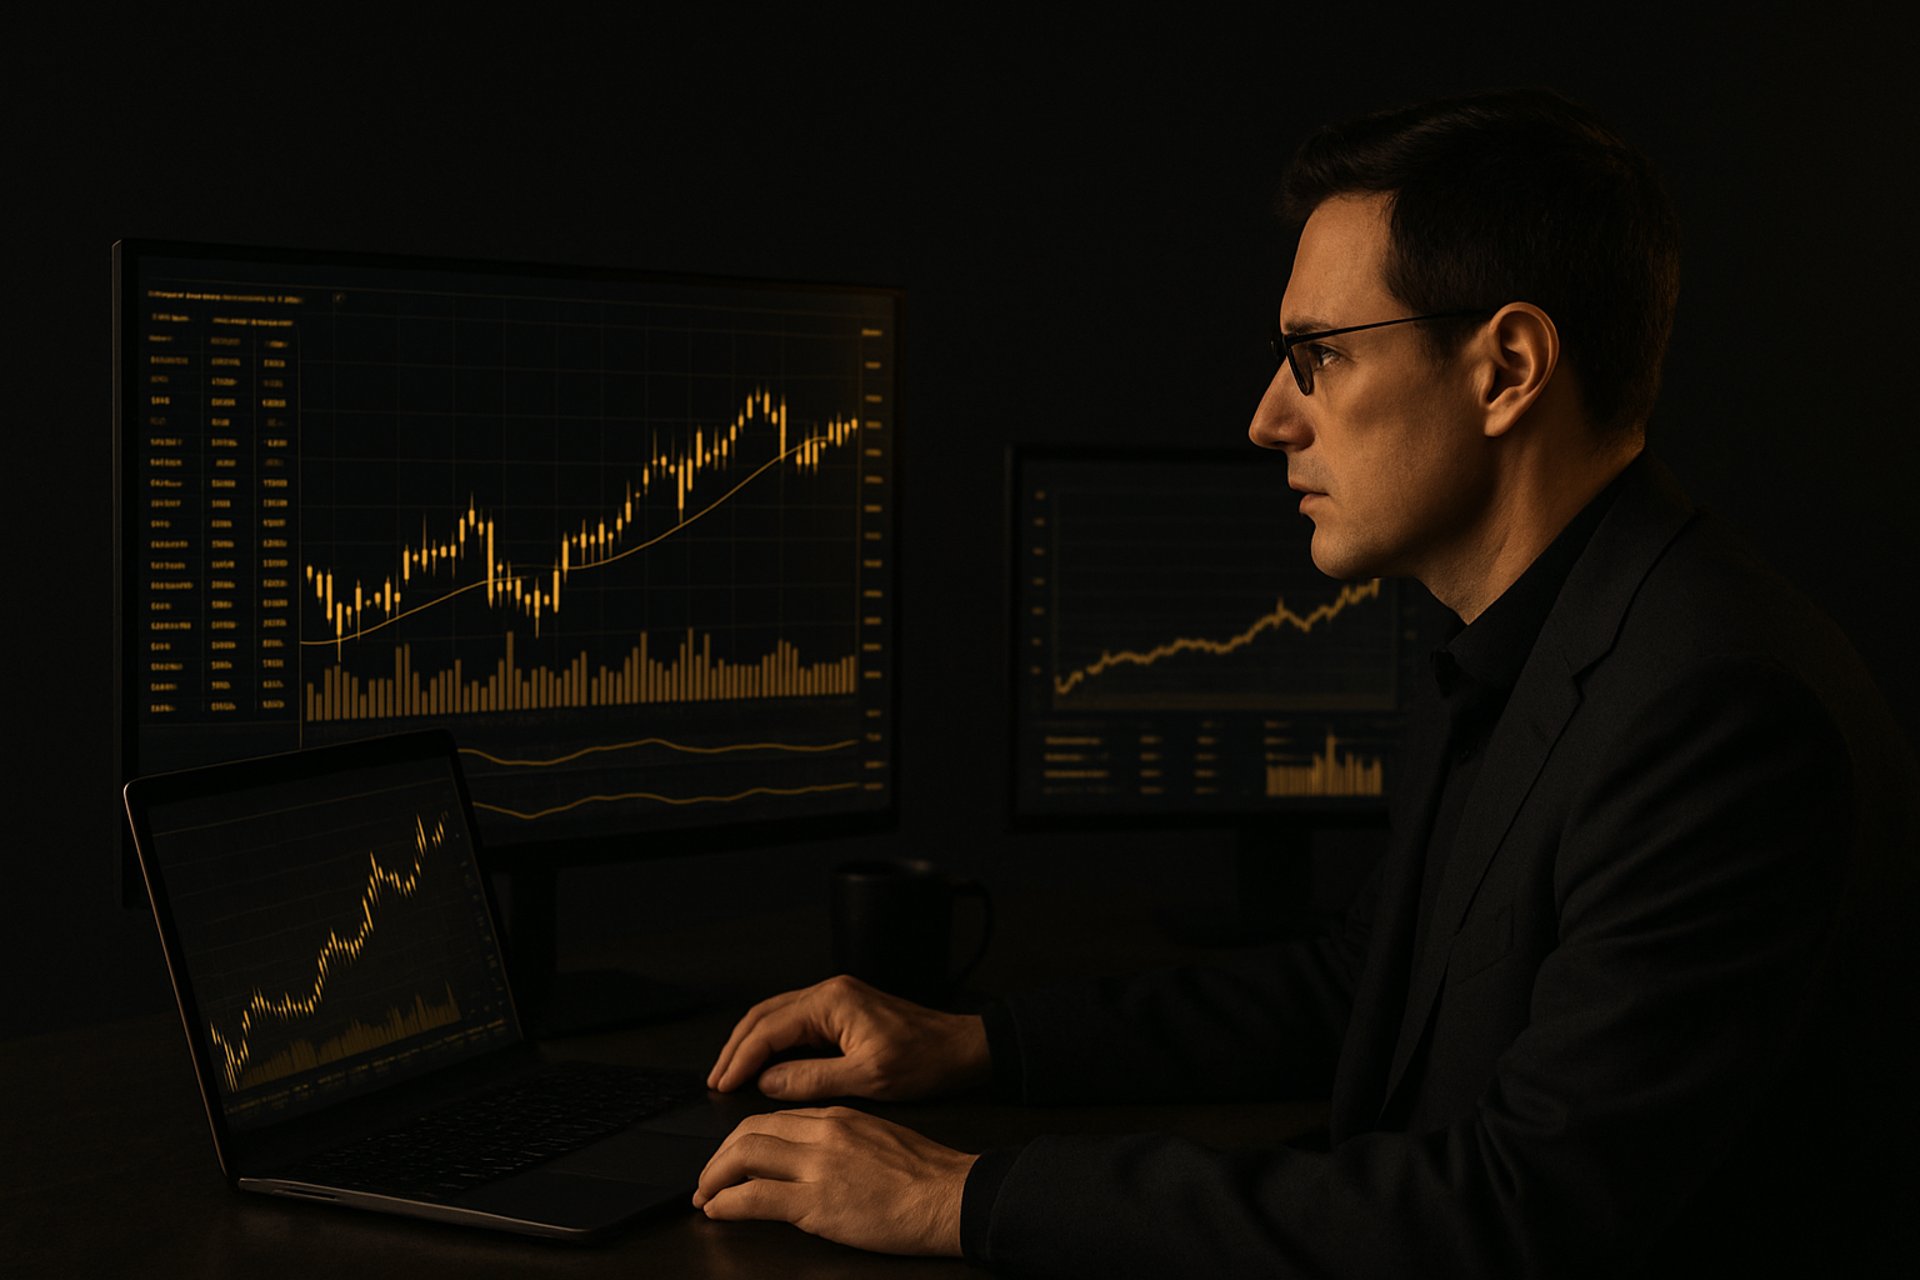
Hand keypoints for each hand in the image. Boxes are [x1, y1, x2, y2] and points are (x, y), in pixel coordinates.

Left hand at [692, 1106, 976, 1255]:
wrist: (950, 1196)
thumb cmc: (925, 1175)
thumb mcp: (877, 1138)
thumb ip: (840, 1139)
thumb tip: (808, 1156)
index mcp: (838, 1117)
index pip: (773, 1118)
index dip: (741, 1138)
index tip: (730, 1157)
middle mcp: (823, 1133)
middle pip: (750, 1130)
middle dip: (719, 1156)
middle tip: (707, 1179)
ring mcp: (819, 1167)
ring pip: (745, 1155)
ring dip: (714, 1177)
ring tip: (705, 1196)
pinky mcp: (817, 1203)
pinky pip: (755, 1197)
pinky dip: (726, 1203)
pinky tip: (718, 1211)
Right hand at [706, 974, 989, 1101]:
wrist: (963, 1049)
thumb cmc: (925, 1061)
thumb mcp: (868, 1078)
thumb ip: (812, 1079)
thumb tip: (766, 1083)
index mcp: (832, 1001)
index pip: (769, 1028)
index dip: (740, 1058)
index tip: (721, 1084)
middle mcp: (830, 993)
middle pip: (765, 1015)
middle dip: (736, 1048)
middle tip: (716, 1080)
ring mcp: (837, 999)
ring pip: (777, 1016)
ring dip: (752, 1044)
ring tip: (731, 1074)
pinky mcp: (844, 1011)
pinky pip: (796, 1022)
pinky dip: (773, 1042)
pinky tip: (765, 1065)